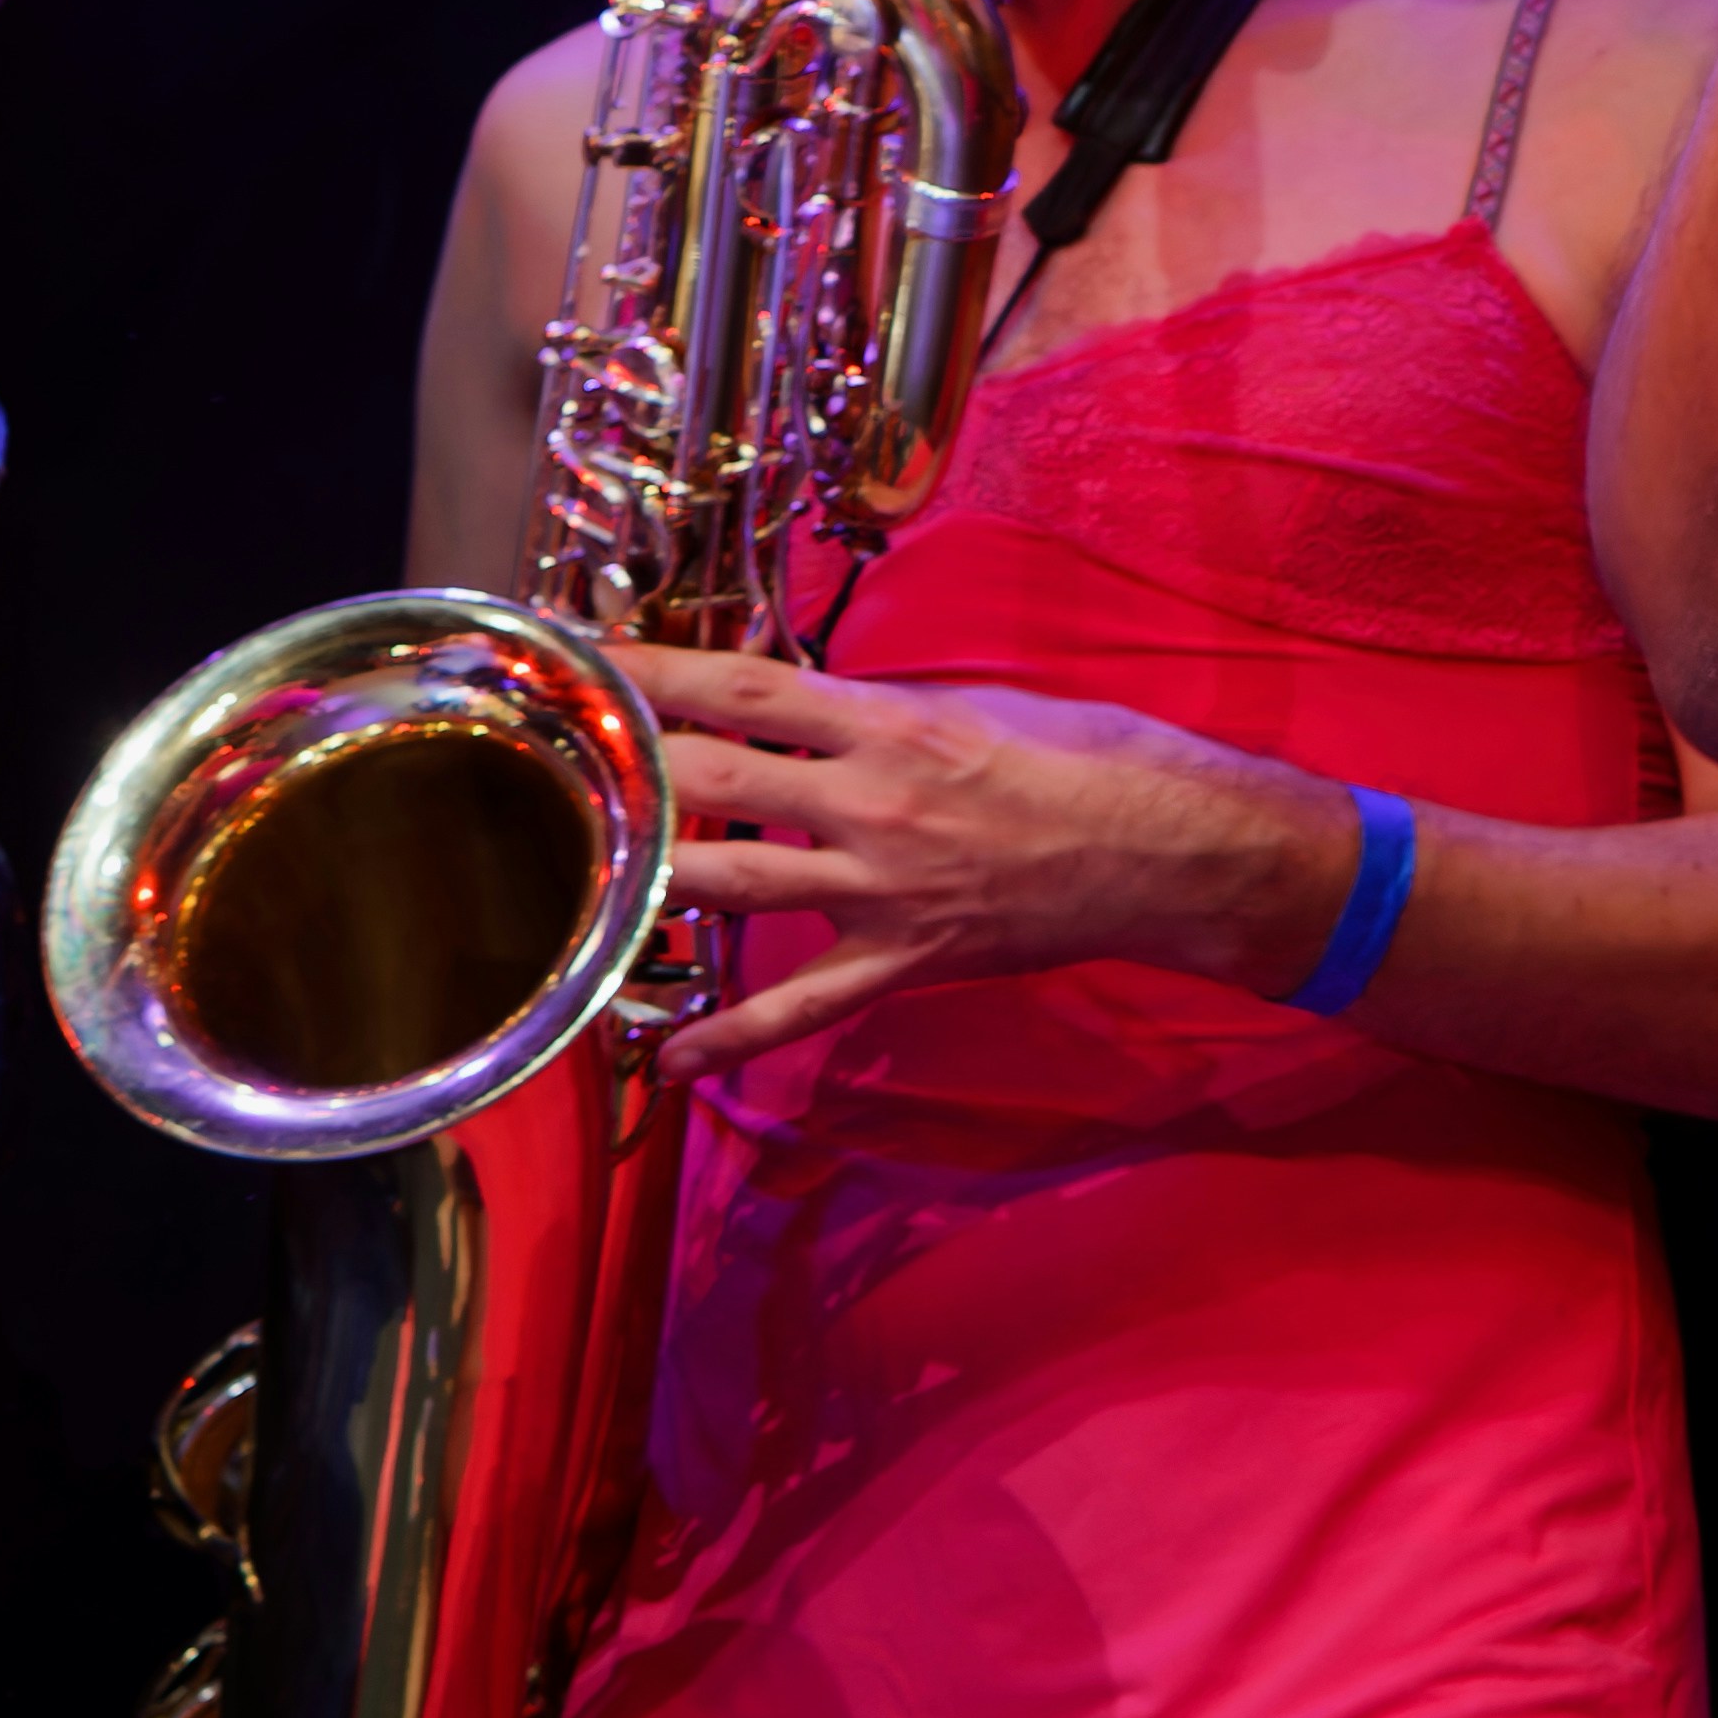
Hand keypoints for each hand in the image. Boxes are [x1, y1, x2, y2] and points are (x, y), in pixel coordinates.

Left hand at [630, 652, 1350, 1068]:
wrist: (1171, 849)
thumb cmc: (1093, 756)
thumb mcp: (979, 702)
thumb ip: (881, 708)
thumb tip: (806, 709)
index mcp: (888, 721)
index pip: (739, 688)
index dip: (647, 670)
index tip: (577, 657)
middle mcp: (869, 802)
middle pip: (708, 782)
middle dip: (620, 767)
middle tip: (546, 757)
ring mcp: (880, 888)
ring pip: (731, 884)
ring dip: (645, 880)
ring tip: (566, 874)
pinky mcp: (904, 958)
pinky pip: (801, 1005)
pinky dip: (733, 1036)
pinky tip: (669, 1060)